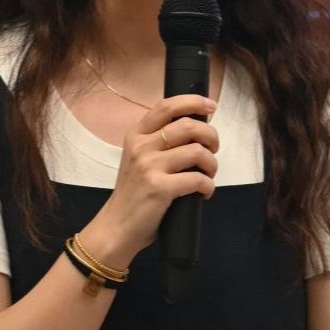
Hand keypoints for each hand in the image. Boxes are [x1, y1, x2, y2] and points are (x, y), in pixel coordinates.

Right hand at [85, 95, 218, 263]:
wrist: (117, 227)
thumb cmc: (134, 195)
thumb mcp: (138, 160)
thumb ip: (158, 143)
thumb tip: (195, 130)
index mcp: (136, 136)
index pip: (167, 107)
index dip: (193, 102)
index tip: (211, 107)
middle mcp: (141, 147)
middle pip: (188, 126)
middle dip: (211, 136)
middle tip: (213, 150)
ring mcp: (149, 167)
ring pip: (197, 151)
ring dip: (212, 164)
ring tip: (208, 174)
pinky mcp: (159, 188)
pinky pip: (197, 179)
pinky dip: (208, 186)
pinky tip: (204, 192)